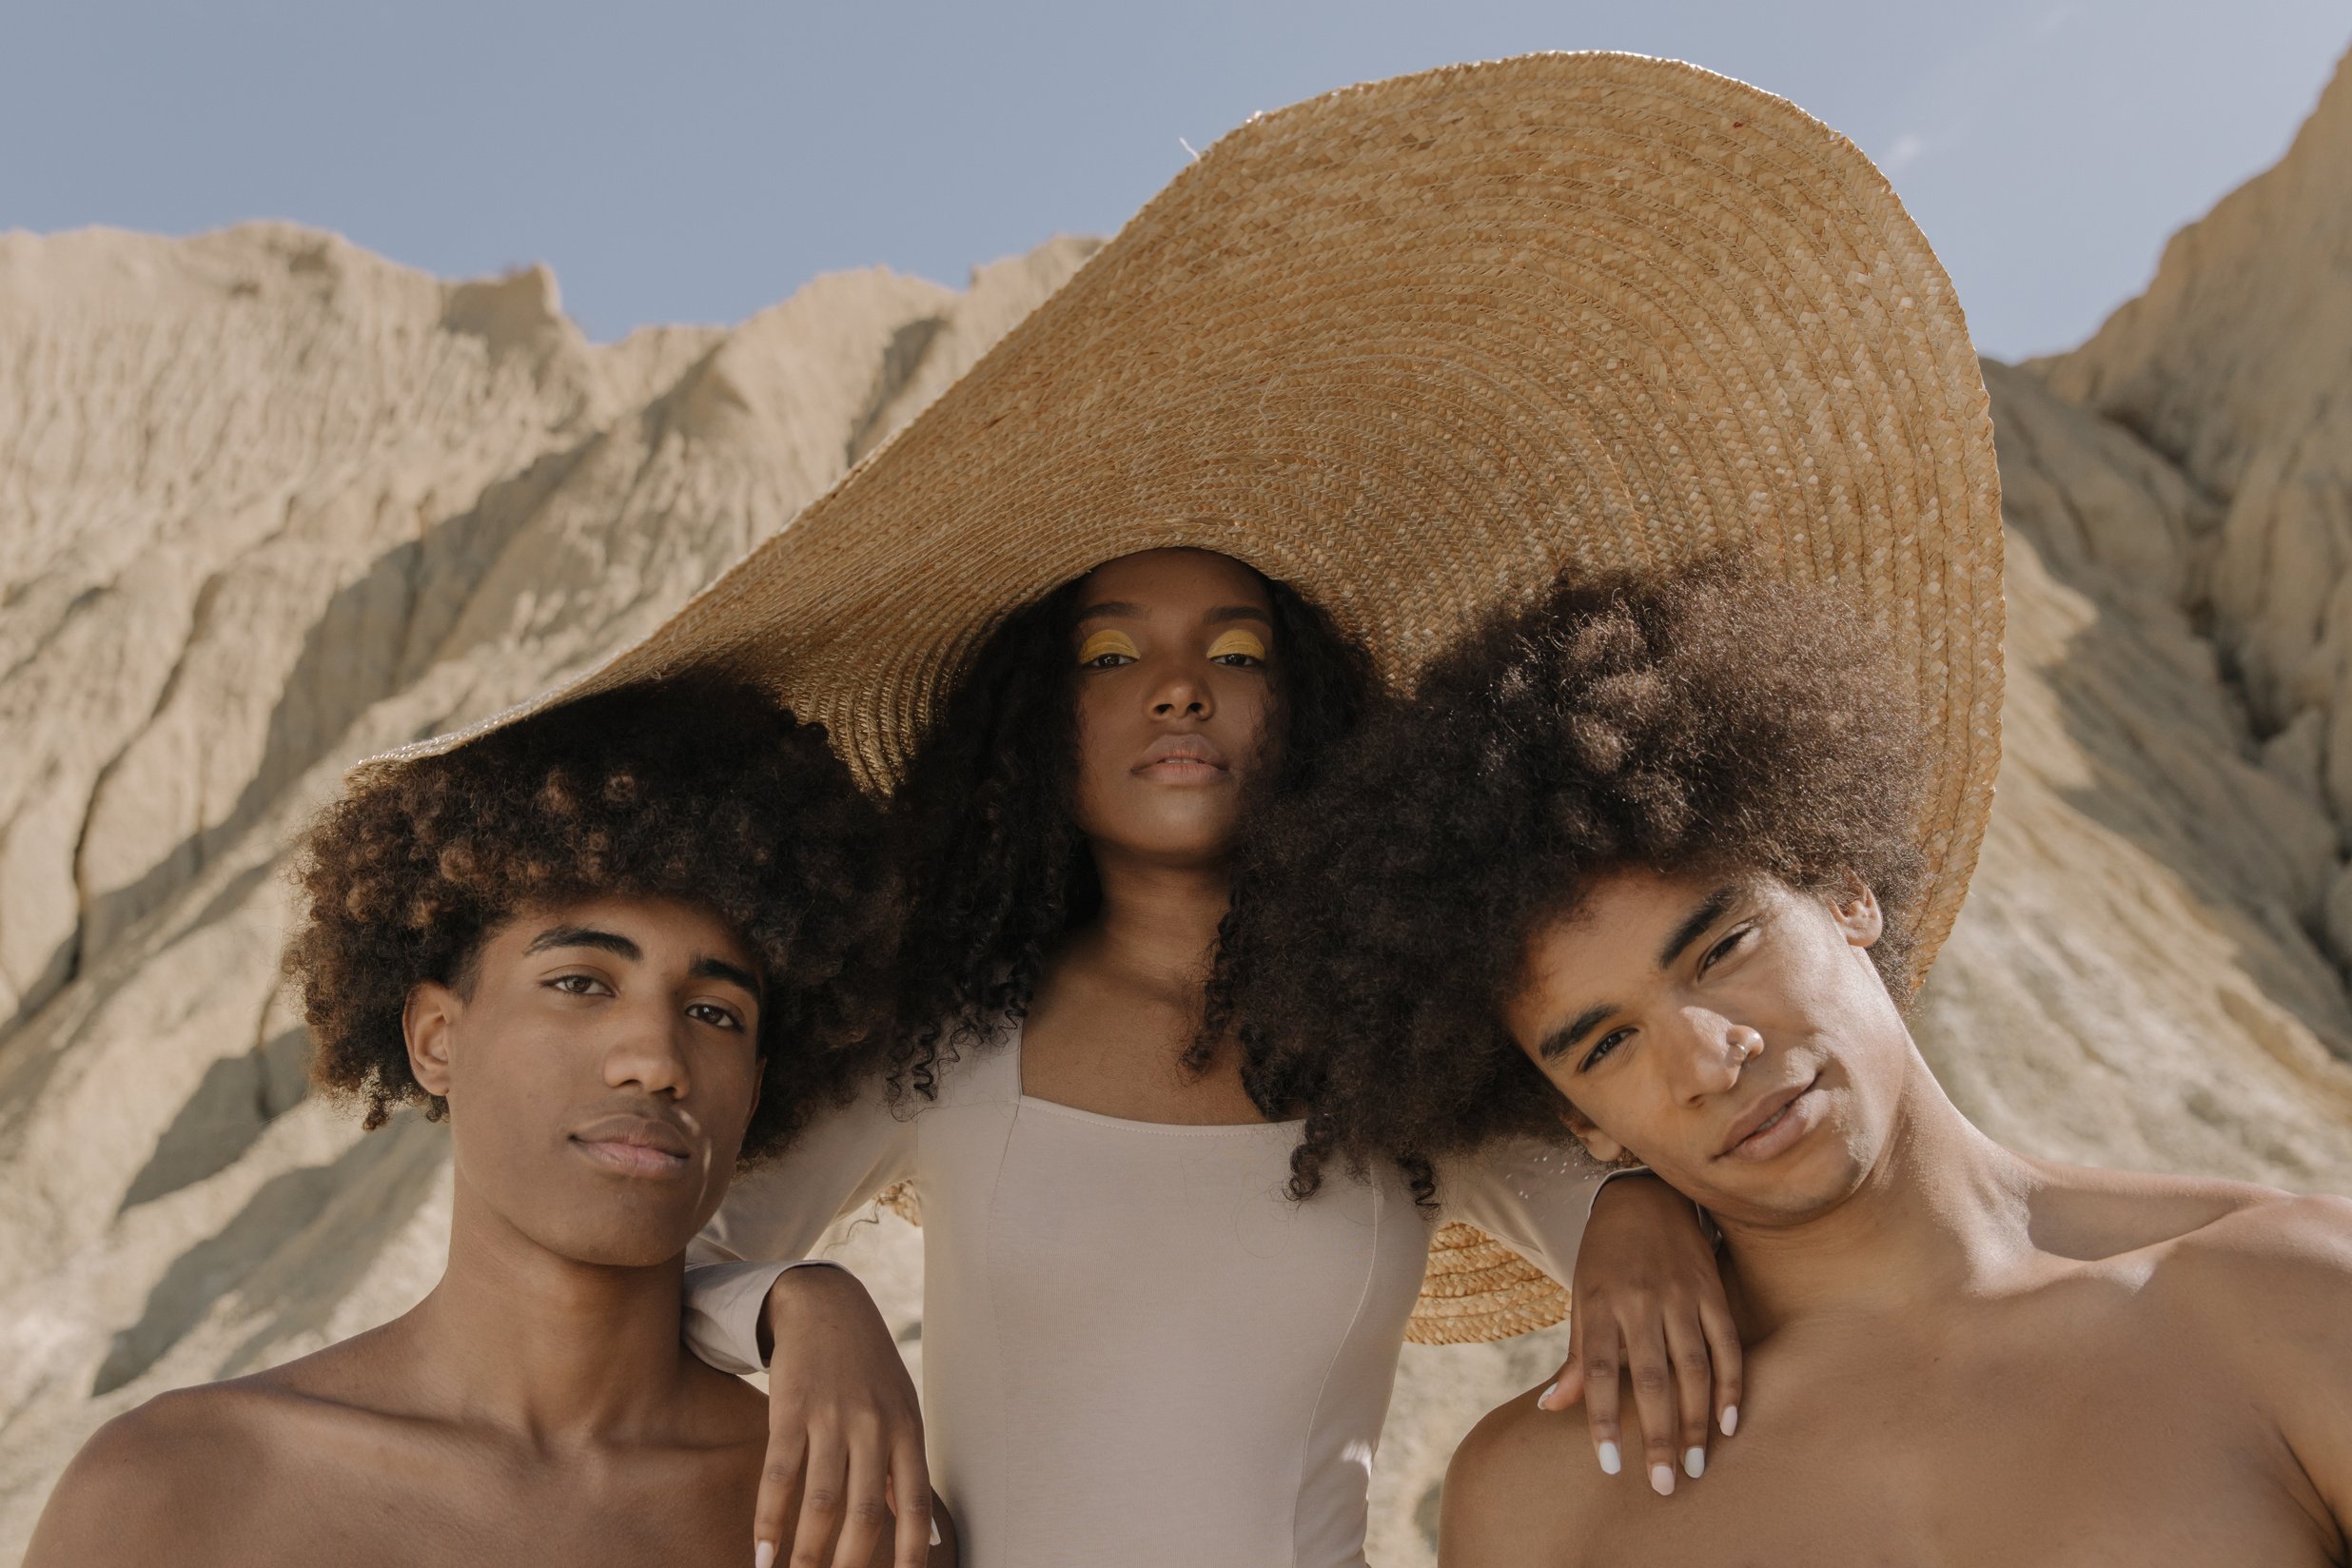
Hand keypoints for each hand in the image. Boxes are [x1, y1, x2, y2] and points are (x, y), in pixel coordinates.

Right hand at [753, 1265, 933, 1567]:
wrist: (827, 1304)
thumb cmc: (869, 1369)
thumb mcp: (903, 1410)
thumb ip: (908, 1471)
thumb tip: (929, 1536)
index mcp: (908, 1430)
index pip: (916, 1505)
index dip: (912, 1553)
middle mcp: (875, 1426)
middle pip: (866, 1514)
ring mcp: (832, 1417)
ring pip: (822, 1501)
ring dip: (807, 1554)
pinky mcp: (792, 1408)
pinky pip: (780, 1473)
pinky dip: (770, 1518)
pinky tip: (762, 1553)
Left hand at [1537, 1172, 1739, 1495]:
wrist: (1645, 1195)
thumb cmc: (1604, 1256)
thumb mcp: (1581, 1298)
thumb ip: (1576, 1357)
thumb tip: (1551, 1408)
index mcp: (1600, 1304)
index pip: (1599, 1371)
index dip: (1603, 1419)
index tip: (1611, 1467)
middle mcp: (1640, 1301)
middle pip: (1652, 1379)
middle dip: (1658, 1436)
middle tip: (1664, 1486)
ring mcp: (1681, 1295)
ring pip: (1694, 1368)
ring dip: (1695, 1423)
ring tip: (1694, 1466)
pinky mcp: (1713, 1291)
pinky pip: (1727, 1345)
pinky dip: (1730, 1387)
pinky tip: (1727, 1425)